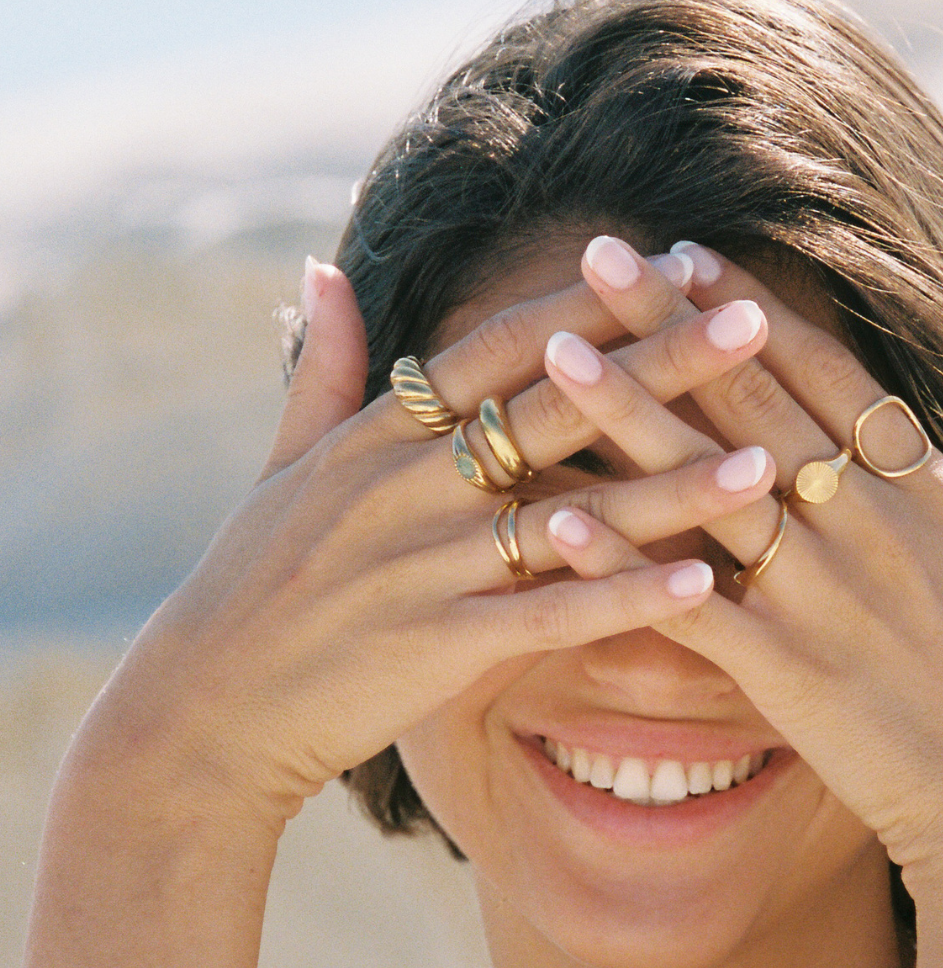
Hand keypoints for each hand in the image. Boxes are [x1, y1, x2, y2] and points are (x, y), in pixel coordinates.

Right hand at [75, 256, 775, 821]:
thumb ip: (322, 366)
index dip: (590, 303)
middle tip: (750, 320)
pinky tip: (699, 586)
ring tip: (761, 460)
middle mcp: (403, 485)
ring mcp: (418, 565)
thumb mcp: (282, 462)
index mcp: (376, 434)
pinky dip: (621, 600)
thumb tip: (321, 268)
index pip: (499, 348)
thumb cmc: (251, 578)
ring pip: (566, 516)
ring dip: (668, 488)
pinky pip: (543, 617)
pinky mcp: (431, 646)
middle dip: (655, 362)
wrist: (205, 701)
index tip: (667, 266)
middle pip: (551, 409)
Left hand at [551, 236, 942, 882]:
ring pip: (708, 483)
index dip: (745, 307)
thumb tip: (839, 410)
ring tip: (556, 355)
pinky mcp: (787, 670)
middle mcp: (859, 517)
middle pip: (747, 399)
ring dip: (628, 413)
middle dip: (667, 322)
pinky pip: (692, 607)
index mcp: (905, 480)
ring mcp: (819, 591)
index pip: (813, 369)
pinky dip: (624, 563)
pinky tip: (558, 520)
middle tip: (598, 254)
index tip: (679, 251)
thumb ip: (893, 467)